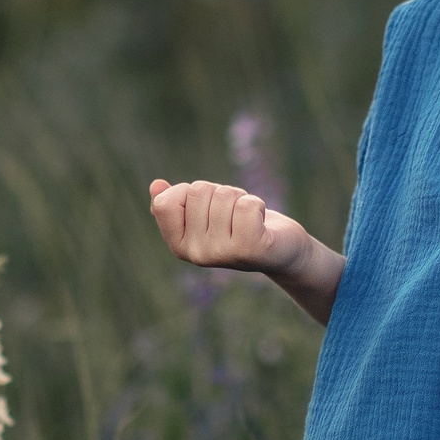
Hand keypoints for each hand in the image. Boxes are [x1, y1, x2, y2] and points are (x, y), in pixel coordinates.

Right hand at [148, 178, 311, 274]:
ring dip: (241, 198)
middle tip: (234, 214)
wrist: (283, 251)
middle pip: (199, 190)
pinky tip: (261, 223)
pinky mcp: (250, 248)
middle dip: (220, 193)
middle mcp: (197, 254)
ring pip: (225, 194)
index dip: (188, 192)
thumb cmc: (241, 226)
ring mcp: (222, 254)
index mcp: (179, 246)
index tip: (206, 206)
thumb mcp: (205, 214)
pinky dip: (258, 204)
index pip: (165, 203)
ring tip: (248, 218)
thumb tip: (156, 185)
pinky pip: (247, 205)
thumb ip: (178, 203)